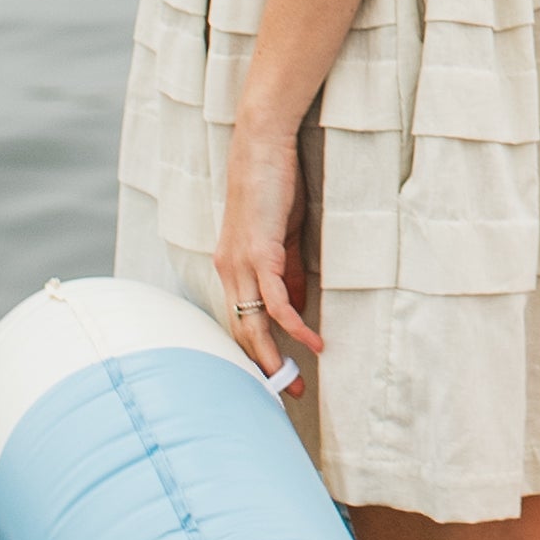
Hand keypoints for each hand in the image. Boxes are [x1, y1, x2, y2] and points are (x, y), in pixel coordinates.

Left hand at [216, 102, 322, 382]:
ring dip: (273, 358)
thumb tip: (296, 306)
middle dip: (263, 368)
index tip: (277, 376)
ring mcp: (240, 264)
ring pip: (252, 325)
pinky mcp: (258, 254)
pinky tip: (310, 342)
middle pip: (241, 332)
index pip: (240, 320)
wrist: (261, 146)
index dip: (257, 351)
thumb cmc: (273, 185)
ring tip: (295, 382)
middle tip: (287, 394)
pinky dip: (292, 326)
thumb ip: (288, 271)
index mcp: (232, 267)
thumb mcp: (282, 235)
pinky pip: (275, 302)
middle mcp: (228, 270)